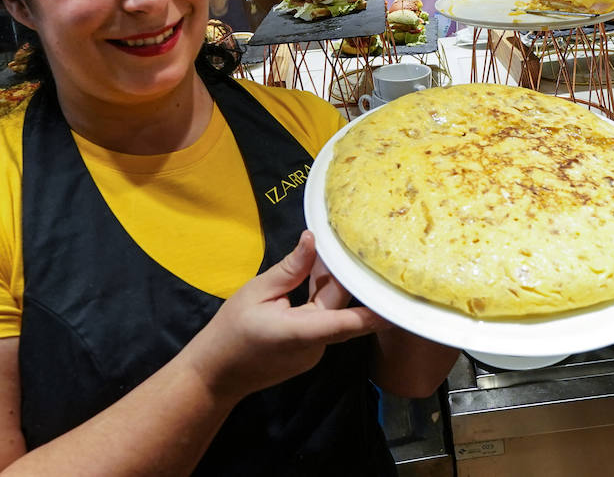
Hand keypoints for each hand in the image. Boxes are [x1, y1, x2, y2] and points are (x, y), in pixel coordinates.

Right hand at [187, 232, 387, 403]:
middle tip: (353, 241)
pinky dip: (321, 300)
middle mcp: (315, 346)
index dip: (374, 311)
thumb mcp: (256, 292)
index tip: (397, 297)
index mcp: (301, 332)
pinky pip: (324, 321)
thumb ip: (290, 269)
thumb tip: (313, 240)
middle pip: (341, 308)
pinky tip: (313, 275)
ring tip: (331, 251)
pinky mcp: (310, 353)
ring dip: (331, 286)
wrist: (216, 374)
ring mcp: (314, 353)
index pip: (346, 322)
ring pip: (333, 313)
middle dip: (343, 276)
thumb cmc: (231, 331)